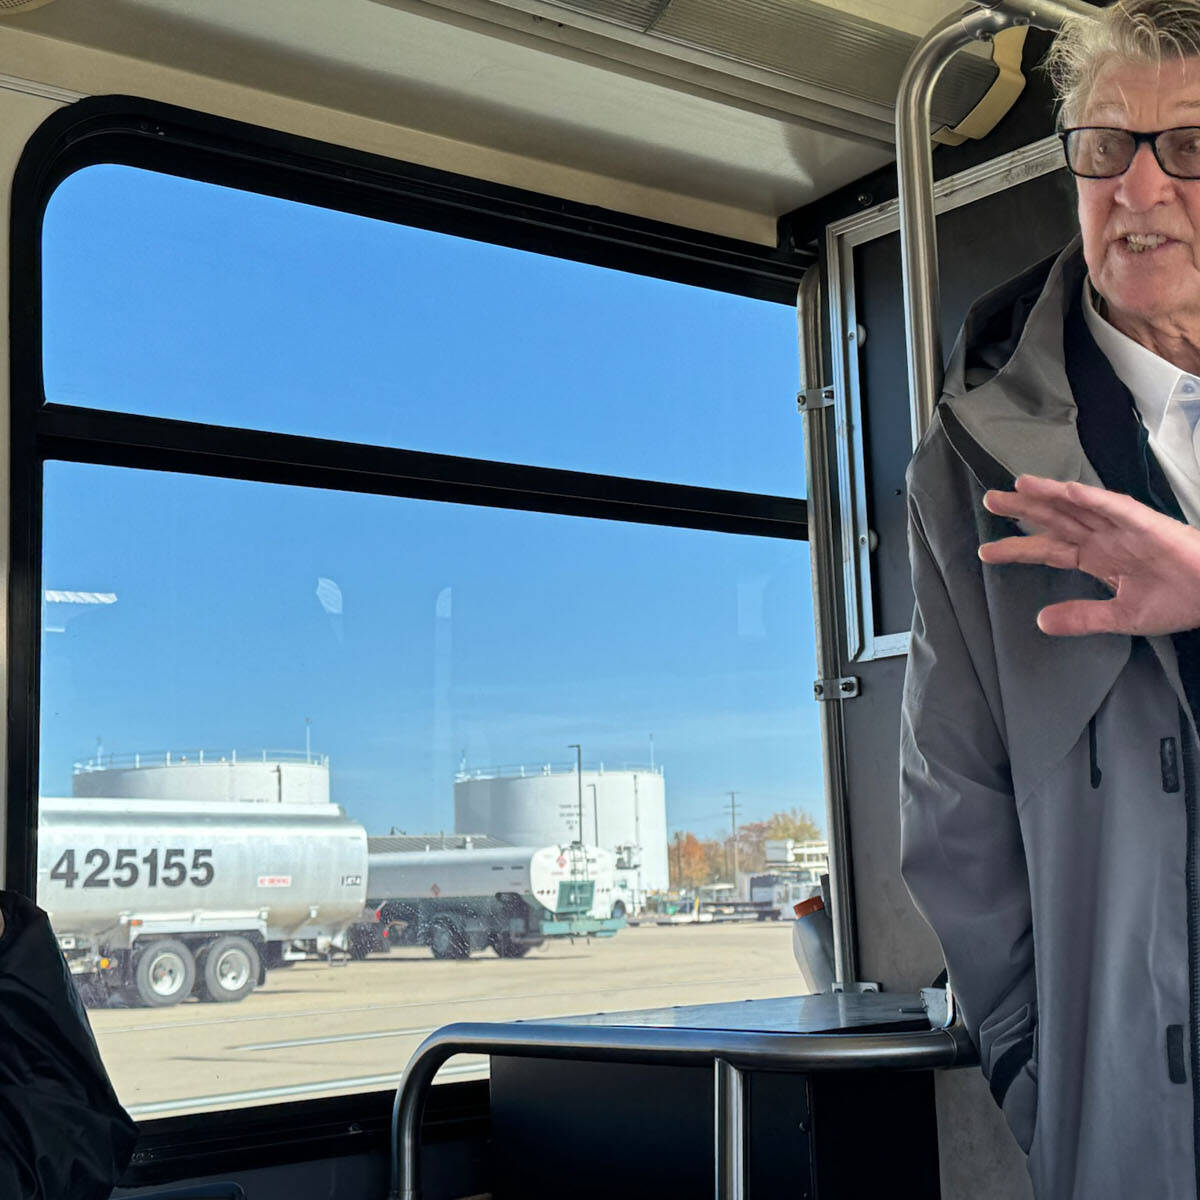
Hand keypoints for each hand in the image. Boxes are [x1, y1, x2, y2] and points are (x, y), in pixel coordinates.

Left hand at [978, 474, 1199, 635]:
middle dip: (1023, 510)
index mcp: (1098, 558)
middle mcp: (1106, 538)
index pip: (1048, 551)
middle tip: (989, 500)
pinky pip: (1116, 508)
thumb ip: (1082, 617)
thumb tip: (1041, 622)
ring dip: (1050, 494)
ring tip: (1019, 485)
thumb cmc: (1178, 599)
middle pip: (1056, 520)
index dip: (1018, 548)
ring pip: (1079, 506)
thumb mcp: (1121, 616)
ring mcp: (1125, 528)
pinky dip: (1093, 499)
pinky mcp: (1148, 524)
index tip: (986, 551)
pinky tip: (1068, 490)